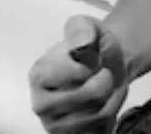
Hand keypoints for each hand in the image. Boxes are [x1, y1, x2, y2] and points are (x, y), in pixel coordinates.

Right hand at [28, 15, 129, 133]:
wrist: (104, 65)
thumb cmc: (93, 47)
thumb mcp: (87, 27)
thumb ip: (82, 30)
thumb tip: (81, 45)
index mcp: (39, 75)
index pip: (77, 72)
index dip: (94, 64)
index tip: (93, 59)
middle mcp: (41, 104)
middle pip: (91, 95)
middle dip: (107, 80)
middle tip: (103, 73)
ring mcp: (54, 124)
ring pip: (98, 116)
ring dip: (110, 99)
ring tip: (103, 88)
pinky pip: (99, 130)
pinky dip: (109, 117)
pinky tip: (102, 105)